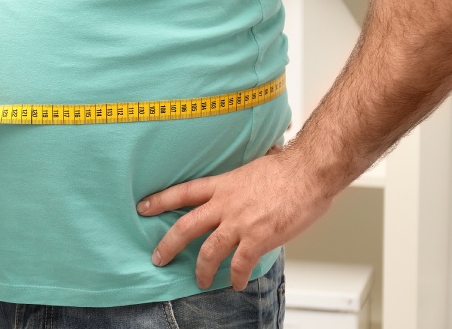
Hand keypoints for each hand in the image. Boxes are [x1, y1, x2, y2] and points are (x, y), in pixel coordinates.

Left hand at [137, 148, 336, 290]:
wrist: (308, 172)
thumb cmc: (287, 169)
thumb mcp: (251, 169)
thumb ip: (238, 184)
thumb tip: (240, 186)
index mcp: (222, 185)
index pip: (183, 191)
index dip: (160, 200)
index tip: (142, 207)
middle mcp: (225, 204)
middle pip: (186, 226)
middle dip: (168, 245)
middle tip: (158, 258)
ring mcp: (240, 222)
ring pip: (209, 251)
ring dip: (201, 269)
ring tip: (199, 280)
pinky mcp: (258, 238)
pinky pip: (239, 264)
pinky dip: (235, 277)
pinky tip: (235, 283)